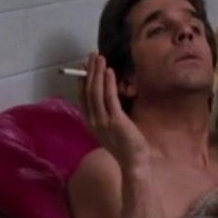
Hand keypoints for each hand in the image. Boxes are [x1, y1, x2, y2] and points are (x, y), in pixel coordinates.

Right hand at [80, 53, 149, 170]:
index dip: (83, 80)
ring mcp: (103, 121)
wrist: (133, 162)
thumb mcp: (111, 127)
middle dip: (90, 71)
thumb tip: (108, 94)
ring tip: (99, 58)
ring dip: (97, 73)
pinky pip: (110, 98)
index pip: (83, 97)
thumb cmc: (126, 144)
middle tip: (92, 55)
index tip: (85, 66)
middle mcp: (93, 121)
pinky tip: (109, 72)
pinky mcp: (115, 121)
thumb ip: (107, 114)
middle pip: (88, 91)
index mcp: (91, 122)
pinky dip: (108, 83)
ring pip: (96, 92)